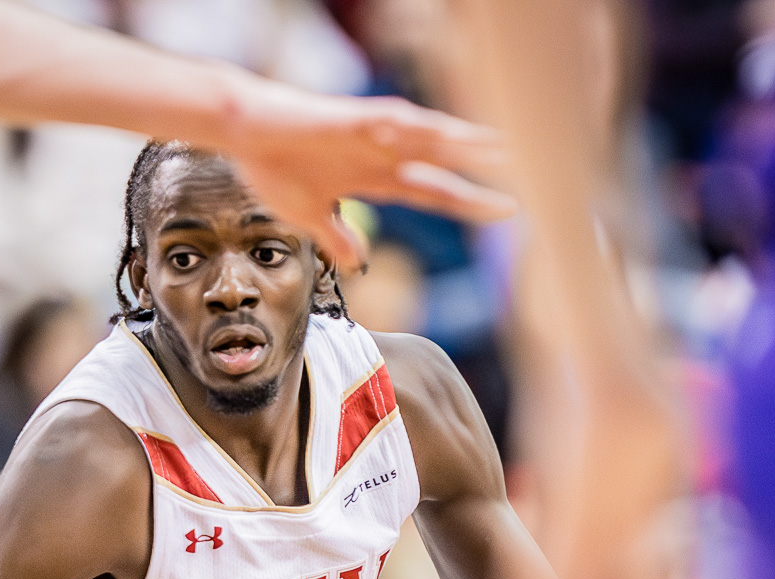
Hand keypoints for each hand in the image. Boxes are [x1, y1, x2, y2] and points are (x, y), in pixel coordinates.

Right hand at [225, 80, 513, 270]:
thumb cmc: (272, 168)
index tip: (508, 211)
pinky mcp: (350, 119)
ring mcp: (370, 134)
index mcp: (377, 178)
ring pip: (430, 136)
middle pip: (445, 161)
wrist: (242, 133)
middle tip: (533, 170)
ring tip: (502, 145)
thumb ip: (337, 238)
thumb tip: (358, 263)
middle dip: (485, 168)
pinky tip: (444, 131)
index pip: (436, 191)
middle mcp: (383, 153)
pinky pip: (391, 120)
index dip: (470, 200)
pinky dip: (417, 126)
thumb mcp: (309, 218)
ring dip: (465, 141)